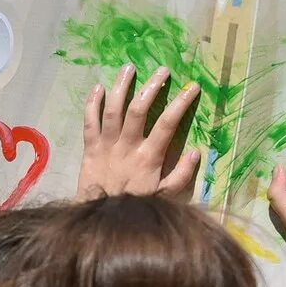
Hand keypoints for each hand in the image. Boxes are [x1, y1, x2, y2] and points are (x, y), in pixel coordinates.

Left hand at [76, 64, 201, 199]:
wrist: (101, 218)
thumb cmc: (135, 205)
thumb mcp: (164, 196)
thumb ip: (182, 175)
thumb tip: (196, 152)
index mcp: (149, 156)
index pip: (167, 123)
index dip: (180, 104)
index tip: (192, 87)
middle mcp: (127, 146)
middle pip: (139, 110)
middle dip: (151, 87)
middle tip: (162, 70)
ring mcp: (106, 146)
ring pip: (113, 111)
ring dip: (121, 87)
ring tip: (129, 68)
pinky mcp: (89, 149)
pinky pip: (89, 123)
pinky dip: (92, 104)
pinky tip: (98, 88)